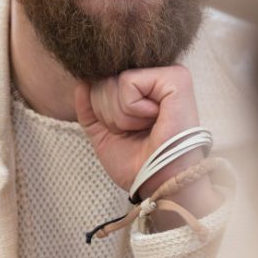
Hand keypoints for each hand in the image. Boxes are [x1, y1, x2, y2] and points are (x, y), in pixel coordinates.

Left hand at [75, 67, 221, 222]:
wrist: (160, 183)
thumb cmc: (138, 164)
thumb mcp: (103, 133)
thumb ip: (90, 106)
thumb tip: (82, 81)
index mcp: (143, 87)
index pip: (98, 83)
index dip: (102, 112)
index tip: (126, 132)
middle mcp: (157, 76)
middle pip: (103, 80)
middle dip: (110, 114)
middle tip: (138, 132)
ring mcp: (168, 74)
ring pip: (113, 81)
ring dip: (121, 115)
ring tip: (147, 128)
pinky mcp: (175, 78)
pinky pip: (128, 82)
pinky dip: (131, 108)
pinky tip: (154, 119)